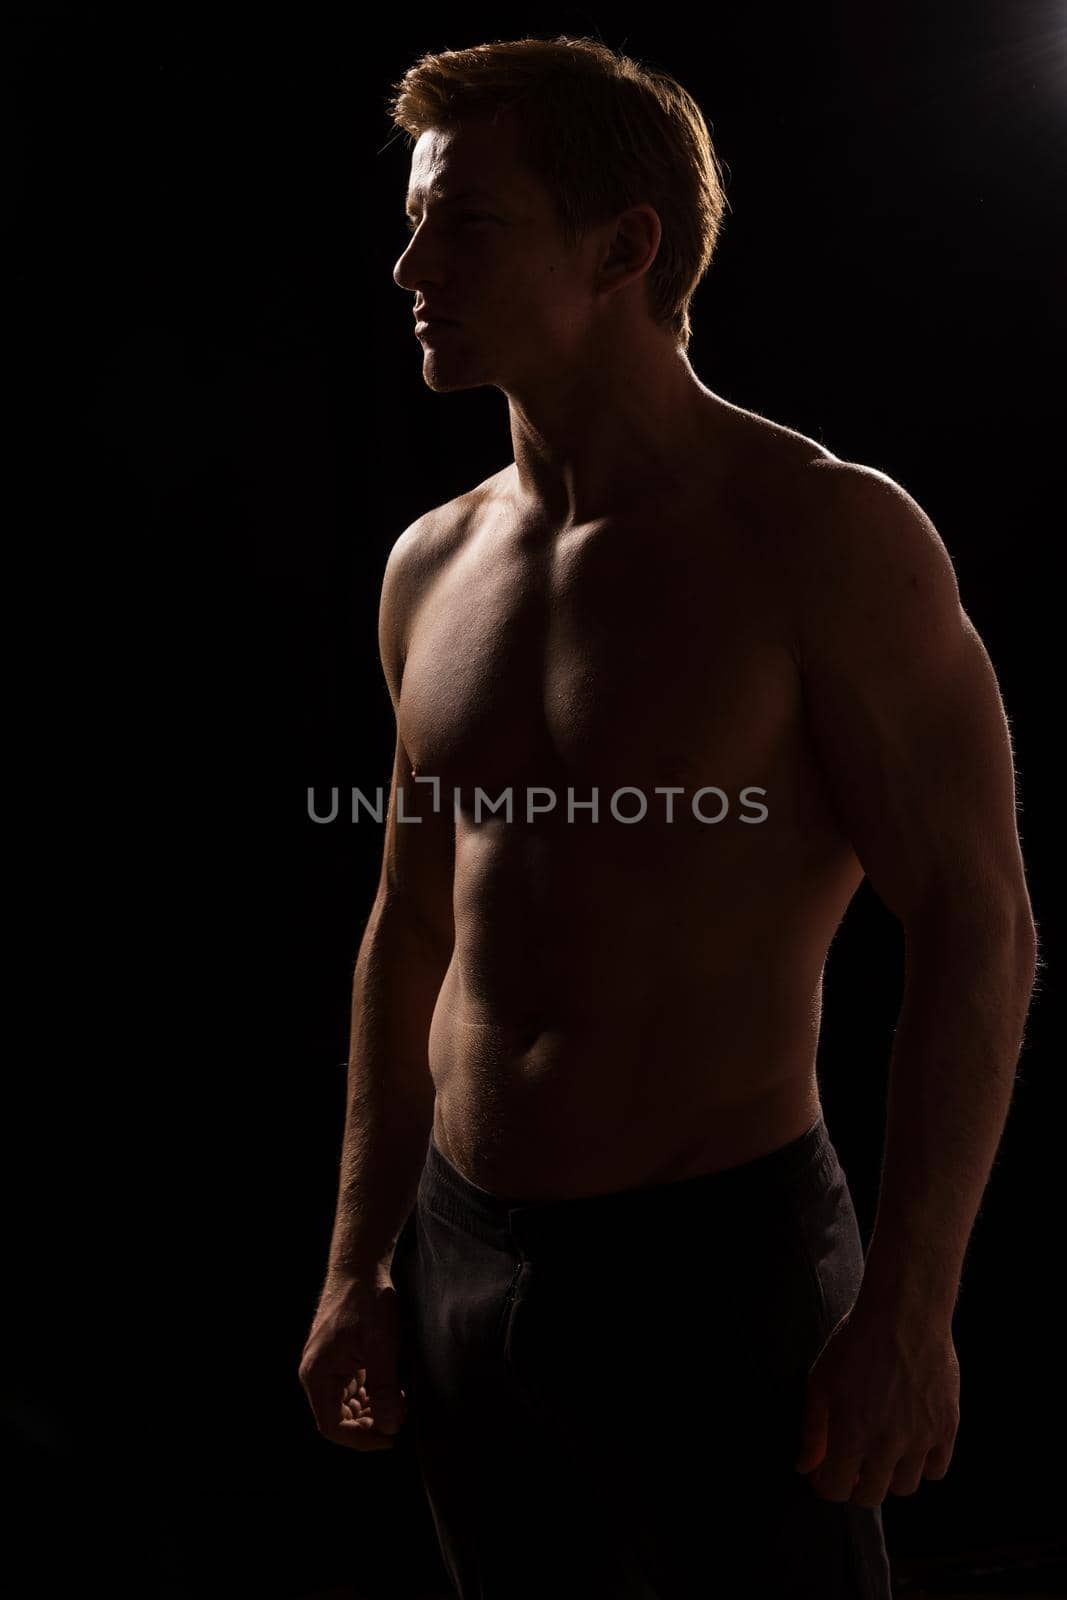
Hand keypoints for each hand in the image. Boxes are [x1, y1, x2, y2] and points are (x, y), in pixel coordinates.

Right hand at [299, 1269, 408, 1450]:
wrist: (359, 1266)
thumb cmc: (367, 1301)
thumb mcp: (381, 1346)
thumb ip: (384, 1388)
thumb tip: (388, 1426)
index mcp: (317, 1374)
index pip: (332, 1426)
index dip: (360, 1439)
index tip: (389, 1437)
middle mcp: (316, 1373)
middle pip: (339, 1417)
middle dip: (368, 1423)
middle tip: (398, 1415)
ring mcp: (326, 1364)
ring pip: (346, 1403)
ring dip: (371, 1408)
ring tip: (398, 1400)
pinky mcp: (338, 1357)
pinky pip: (351, 1386)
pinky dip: (370, 1392)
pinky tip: (391, 1387)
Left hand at [794, 1303, 959, 1506]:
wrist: (904, 1313)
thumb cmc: (856, 1343)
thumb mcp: (821, 1381)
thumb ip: (812, 1430)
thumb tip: (804, 1467)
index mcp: (851, 1434)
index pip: (836, 1490)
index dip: (825, 1483)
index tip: (824, 1470)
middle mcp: (888, 1444)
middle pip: (871, 1497)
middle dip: (855, 1484)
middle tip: (853, 1461)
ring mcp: (921, 1438)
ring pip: (905, 1488)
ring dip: (889, 1475)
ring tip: (882, 1450)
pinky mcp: (947, 1427)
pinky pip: (938, 1469)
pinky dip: (923, 1464)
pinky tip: (911, 1443)